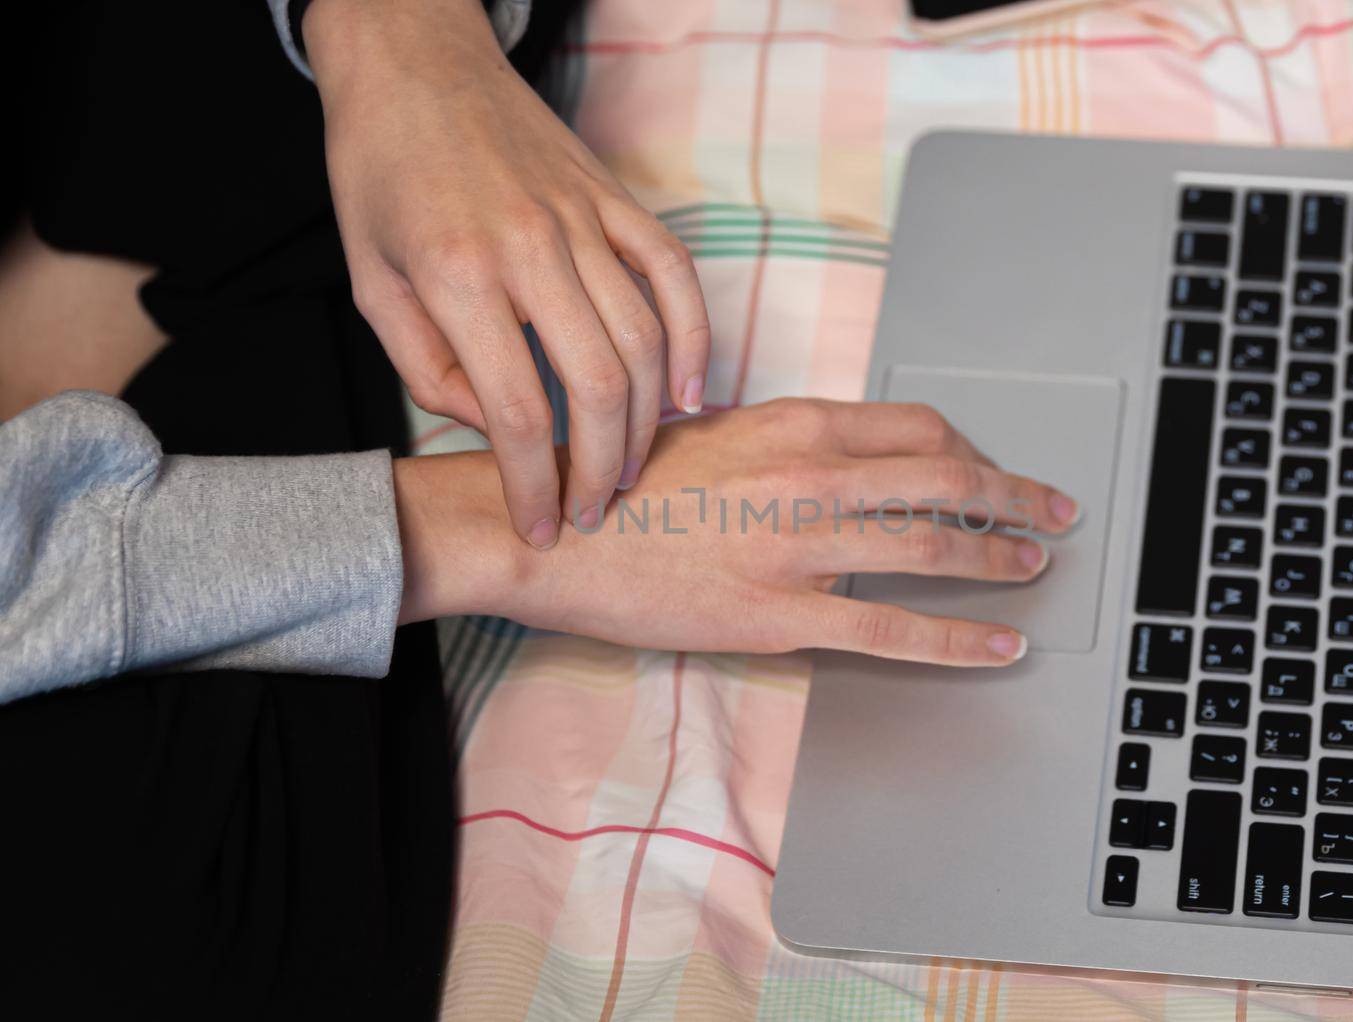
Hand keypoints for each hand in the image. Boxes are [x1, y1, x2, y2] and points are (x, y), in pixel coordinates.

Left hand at [305, 0, 709, 548]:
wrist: (414, 65)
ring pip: (644, 339)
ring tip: (633, 469)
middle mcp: (529, 246)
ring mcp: (582, 218)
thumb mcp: (369, 285)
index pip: (517, 411)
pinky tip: (687, 394)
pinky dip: (693, 338)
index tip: (541, 528)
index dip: (535, 485)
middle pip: (596, 385)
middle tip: (597, 512)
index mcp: (456, 273)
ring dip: (647, 421)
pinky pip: (675, 274)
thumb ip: (429, 371)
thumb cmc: (382, 177)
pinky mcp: (615, 198)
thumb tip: (499, 430)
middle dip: (604, 469)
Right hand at [395, 400, 1079, 665]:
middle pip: (948, 477)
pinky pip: (893, 628)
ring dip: (1001, 556)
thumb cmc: (622, 483)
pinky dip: (960, 638)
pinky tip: (999, 645)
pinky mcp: (781, 615)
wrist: (550, 533)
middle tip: (1057, 512)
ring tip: (1036, 570)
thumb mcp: (714, 434)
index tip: (992, 470)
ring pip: (935, 545)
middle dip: (1017, 497)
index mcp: (795, 421)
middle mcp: (812, 475)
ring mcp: (801, 546)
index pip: (918, 428)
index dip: (972, 451)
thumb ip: (786, 443)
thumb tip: (840, 461)